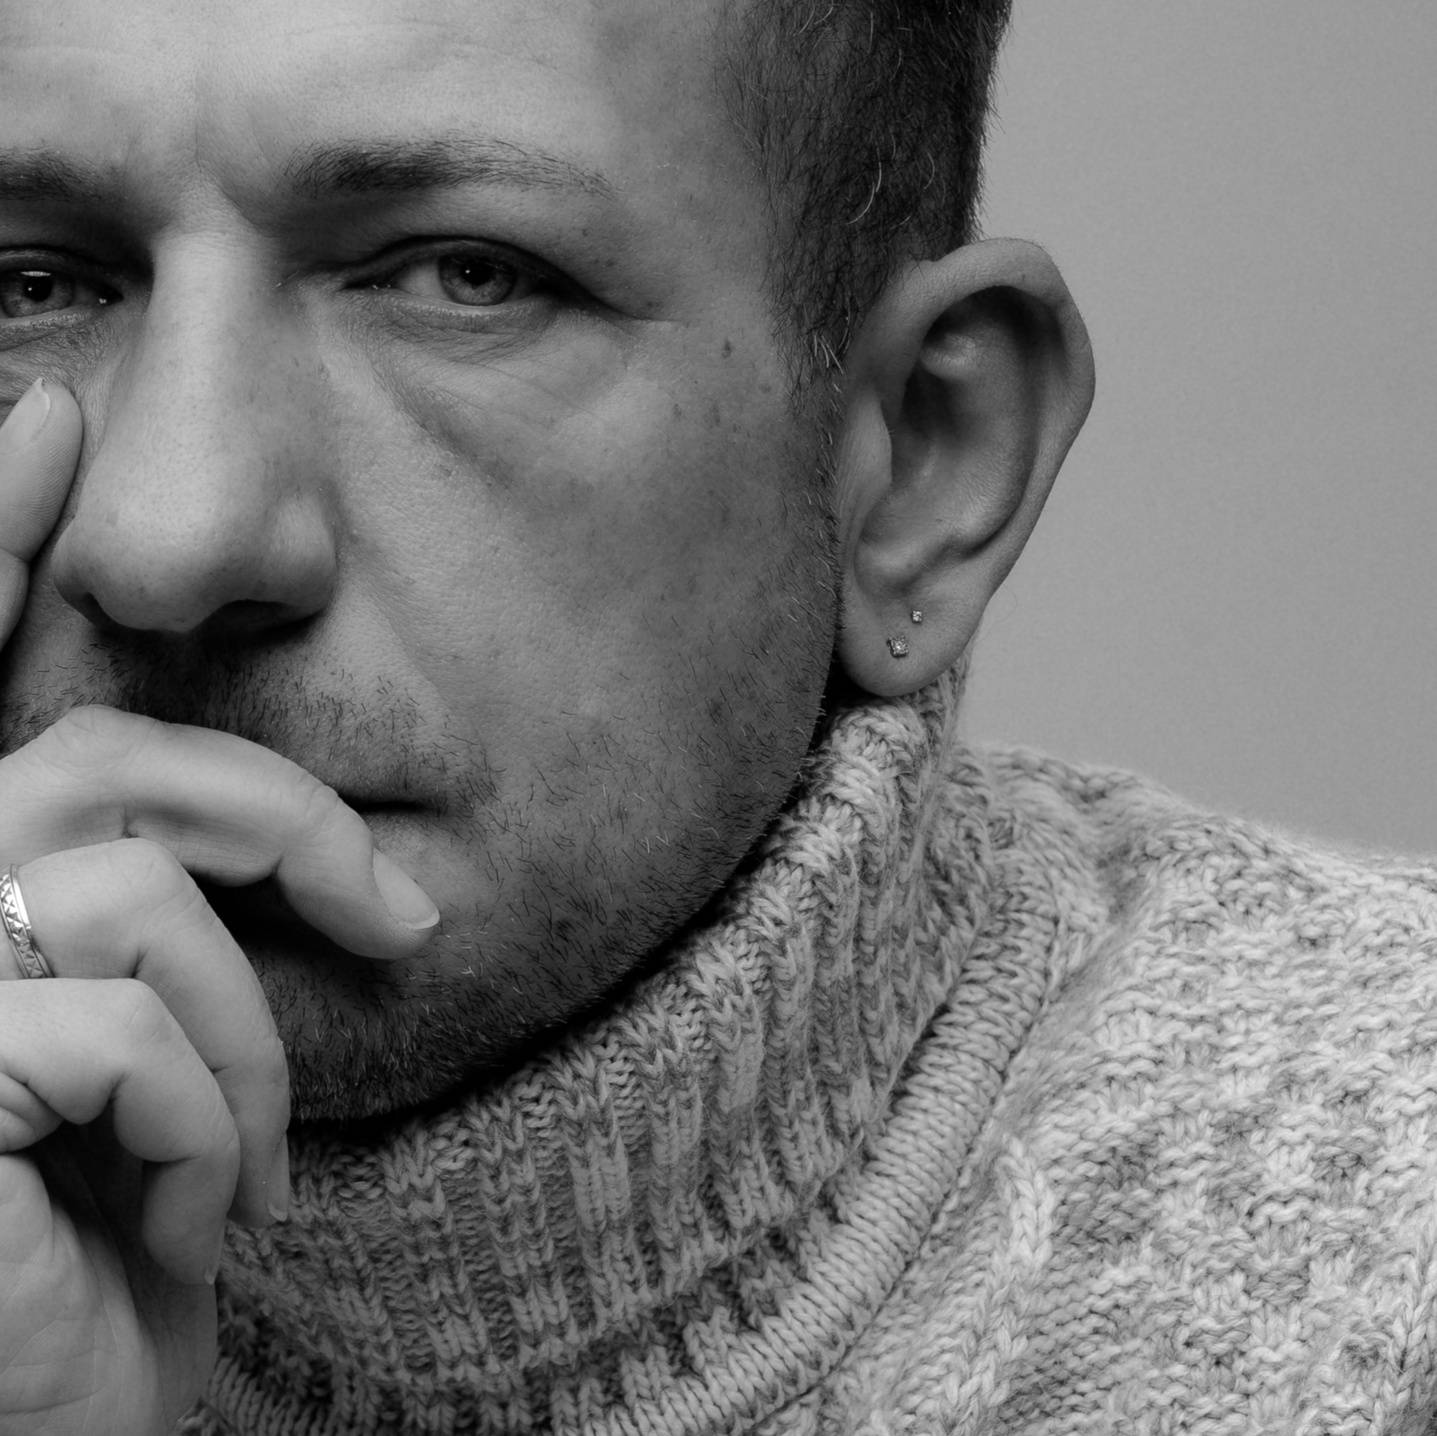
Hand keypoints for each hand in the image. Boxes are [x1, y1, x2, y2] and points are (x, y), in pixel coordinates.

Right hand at [0, 382, 438, 1433]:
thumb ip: (144, 901)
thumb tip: (192, 800)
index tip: (40, 411)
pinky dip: (204, 1127)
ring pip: (131, 895)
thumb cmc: (119, 1227)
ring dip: (247, 1039)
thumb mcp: (150, 1047)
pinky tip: (195, 1220)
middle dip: (283, 825)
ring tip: (248, 1157)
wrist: (74, 1416)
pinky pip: (117, 1027)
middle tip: (407, 921)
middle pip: (105, 761)